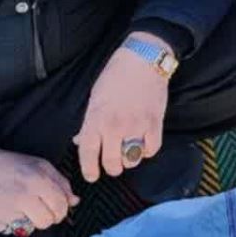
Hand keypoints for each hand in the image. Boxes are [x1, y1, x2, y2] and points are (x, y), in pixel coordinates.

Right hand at [0, 147, 77, 234]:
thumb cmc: (10, 165)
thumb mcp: (39, 165)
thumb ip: (60, 183)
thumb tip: (74, 201)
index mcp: (38, 180)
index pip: (61, 207)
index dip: (61, 210)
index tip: (56, 209)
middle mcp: (23, 196)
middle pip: (47, 221)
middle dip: (46, 218)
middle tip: (38, 210)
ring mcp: (6, 211)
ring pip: (29, 228)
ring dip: (27, 220)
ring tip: (19, 207)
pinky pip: (8, 229)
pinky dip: (7, 222)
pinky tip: (2, 208)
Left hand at [75, 33, 170, 181]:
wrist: (142, 60)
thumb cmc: (115, 77)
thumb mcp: (95, 99)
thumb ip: (89, 124)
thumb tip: (81, 142)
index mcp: (95, 119)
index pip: (87, 153)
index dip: (89, 169)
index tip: (92, 176)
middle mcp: (114, 125)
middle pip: (111, 162)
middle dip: (112, 168)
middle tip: (114, 165)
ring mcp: (136, 125)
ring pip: (132, 159)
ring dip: (130, 160)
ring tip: (129, 152)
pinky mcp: (154, 123)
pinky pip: (151, 149)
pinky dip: (148, 151)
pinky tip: (144, 144)